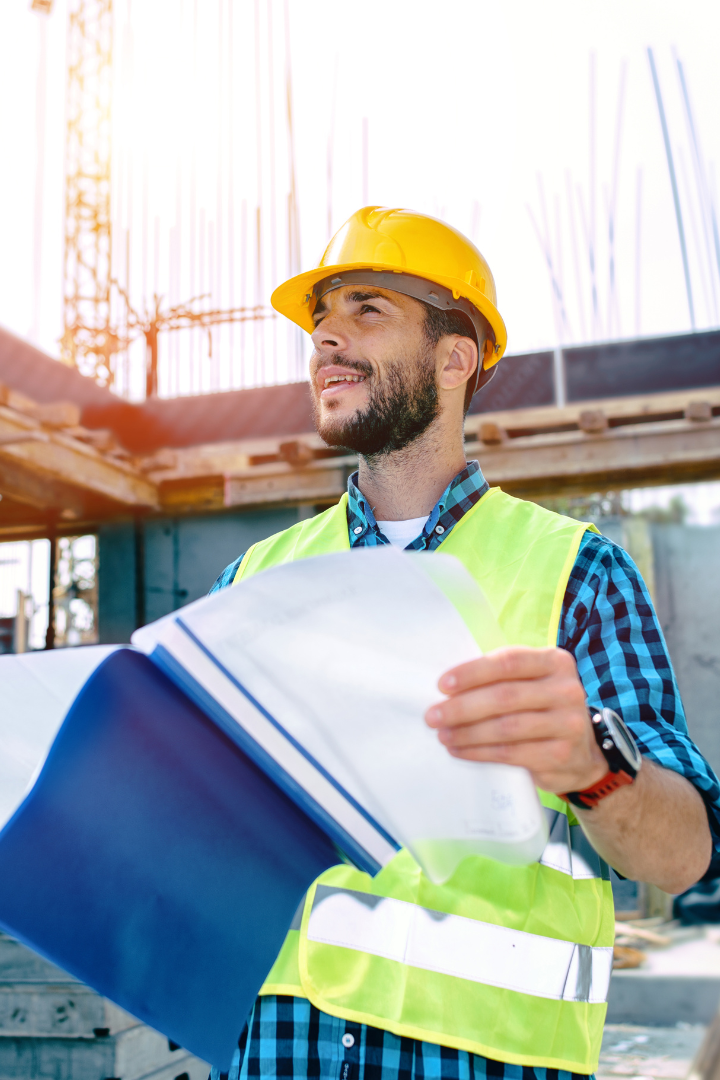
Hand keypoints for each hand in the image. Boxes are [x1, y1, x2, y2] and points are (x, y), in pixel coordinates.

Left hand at [425, 646, 607, 794]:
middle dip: (462, 707)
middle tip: (433, 715)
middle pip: (504, 696)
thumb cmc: (542, 709)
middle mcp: (567, 689)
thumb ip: (502, 677)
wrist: (582, 755)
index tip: (442, 685)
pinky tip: (460, 750)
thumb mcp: (532, 683)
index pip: (508, 662)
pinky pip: (511, 753)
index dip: (472, 672)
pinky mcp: (562, 755)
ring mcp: (568, 723)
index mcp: (555, 661)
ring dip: (467, 732)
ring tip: (442, 734)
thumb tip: (448, 685)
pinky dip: (480, 752)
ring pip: (506, 727)